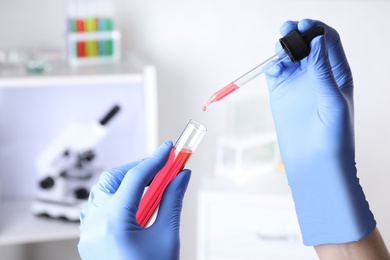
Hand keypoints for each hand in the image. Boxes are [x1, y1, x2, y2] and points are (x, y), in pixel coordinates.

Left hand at [78, 141, 190, 259]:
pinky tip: (135, 203)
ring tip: (153, 185)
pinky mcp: (90, 239)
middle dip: (139, 169)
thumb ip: (173, 201)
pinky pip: (99, 207)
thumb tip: (182, 176)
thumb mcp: (167, 237)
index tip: (171, 149)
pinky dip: (117, 197)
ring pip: (103, 192)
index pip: (136, 178)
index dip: (156, 160)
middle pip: (113, 180)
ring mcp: (89, 233)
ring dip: (128, 183)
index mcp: (113, 223)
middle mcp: (94, 225)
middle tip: (163, 166)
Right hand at [264, 19, 374, 244]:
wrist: (314, 162)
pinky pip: (275, 71)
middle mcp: (317, 74)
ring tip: (278, 49)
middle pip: (307, 43)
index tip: (304, 26)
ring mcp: (298, 83)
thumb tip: (317, 41)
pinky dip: (271, 65)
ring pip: (289, 54)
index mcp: (337, 73)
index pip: (328, 41)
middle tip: (287, 29)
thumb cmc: (333, 137)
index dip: (317, 29)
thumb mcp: (332, 101)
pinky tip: (273, 68)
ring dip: (283, 46)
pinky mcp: (281, 93)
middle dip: (297, 32)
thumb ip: (323, 71)